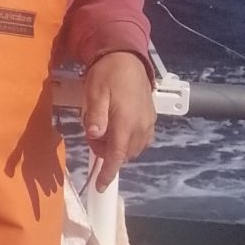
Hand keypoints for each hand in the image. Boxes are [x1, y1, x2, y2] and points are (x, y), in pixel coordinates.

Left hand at [80, 50, 153, 189]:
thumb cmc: (107, 74)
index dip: (108, 172)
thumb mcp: (95, 92)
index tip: (100, 186)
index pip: (116, 155)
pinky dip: (128, 142)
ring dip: (117, 147)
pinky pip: (141, 140)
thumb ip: (96, 116)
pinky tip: (117, 128)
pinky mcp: (151, 119)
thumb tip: (95, 135)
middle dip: (106, 153)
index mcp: (126, 122)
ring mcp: (148, 123)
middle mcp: (141, 127)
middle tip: (93, 132)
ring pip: (133, 149)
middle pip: (123, 154)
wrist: (128, 58)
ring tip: (103, 127)